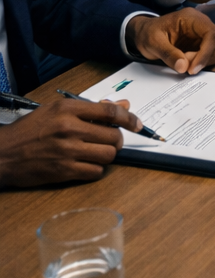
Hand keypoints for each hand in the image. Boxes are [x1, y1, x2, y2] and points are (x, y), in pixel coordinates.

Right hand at [0, 98, 141, 187]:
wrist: (2, 153)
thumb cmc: (29, 130)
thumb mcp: (56, 111)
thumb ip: (91, 109)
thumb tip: (123, 106)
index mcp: (67, 109)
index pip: (109, 111)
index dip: (129, 118)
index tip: (137, 124)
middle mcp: (69, 128)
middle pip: (113, 136)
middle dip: (115, 140)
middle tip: (107, 141)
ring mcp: (67, 150)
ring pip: (108, 155)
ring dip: (107, 155)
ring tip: (96, 152)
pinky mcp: (63, 171)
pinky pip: (95, 172)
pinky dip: (95, 169)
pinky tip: (86, 164)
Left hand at [126, 8, 214, 74]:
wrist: (144, 33)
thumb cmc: (148, 33)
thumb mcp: (153, 42)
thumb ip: (168, 54)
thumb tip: (183, 67)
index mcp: (192, 18)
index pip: (211, 33)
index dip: (206, 52)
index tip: (193, 68)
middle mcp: (202, 26)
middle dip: (202, 59)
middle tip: (184, 67)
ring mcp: (202, 36)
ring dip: (201, 63)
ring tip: (182, 64)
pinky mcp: (201, 46)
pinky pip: (208, 57)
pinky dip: (199, 64)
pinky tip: (185, 63)